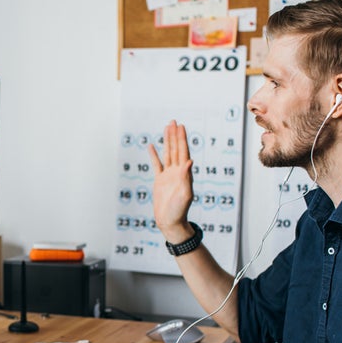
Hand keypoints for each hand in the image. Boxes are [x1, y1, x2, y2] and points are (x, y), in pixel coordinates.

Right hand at [147, 120, 194, 241]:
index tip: (180, 127)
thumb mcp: (185, 194)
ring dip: (167, 141)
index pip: (183, 152)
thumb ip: (186, 177)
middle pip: (176, 149)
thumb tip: (190, 161)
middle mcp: (177, 172)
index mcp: (184, 173)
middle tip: (173, 121)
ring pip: (167, 153)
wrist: (170, 221)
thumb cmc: (180, 210)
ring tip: (166, 128)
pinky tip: (151, 146)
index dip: (182, 139)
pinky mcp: (160, 180)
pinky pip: (156, 164)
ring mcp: (168, 175)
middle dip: (175, 135)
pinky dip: (154, 155)